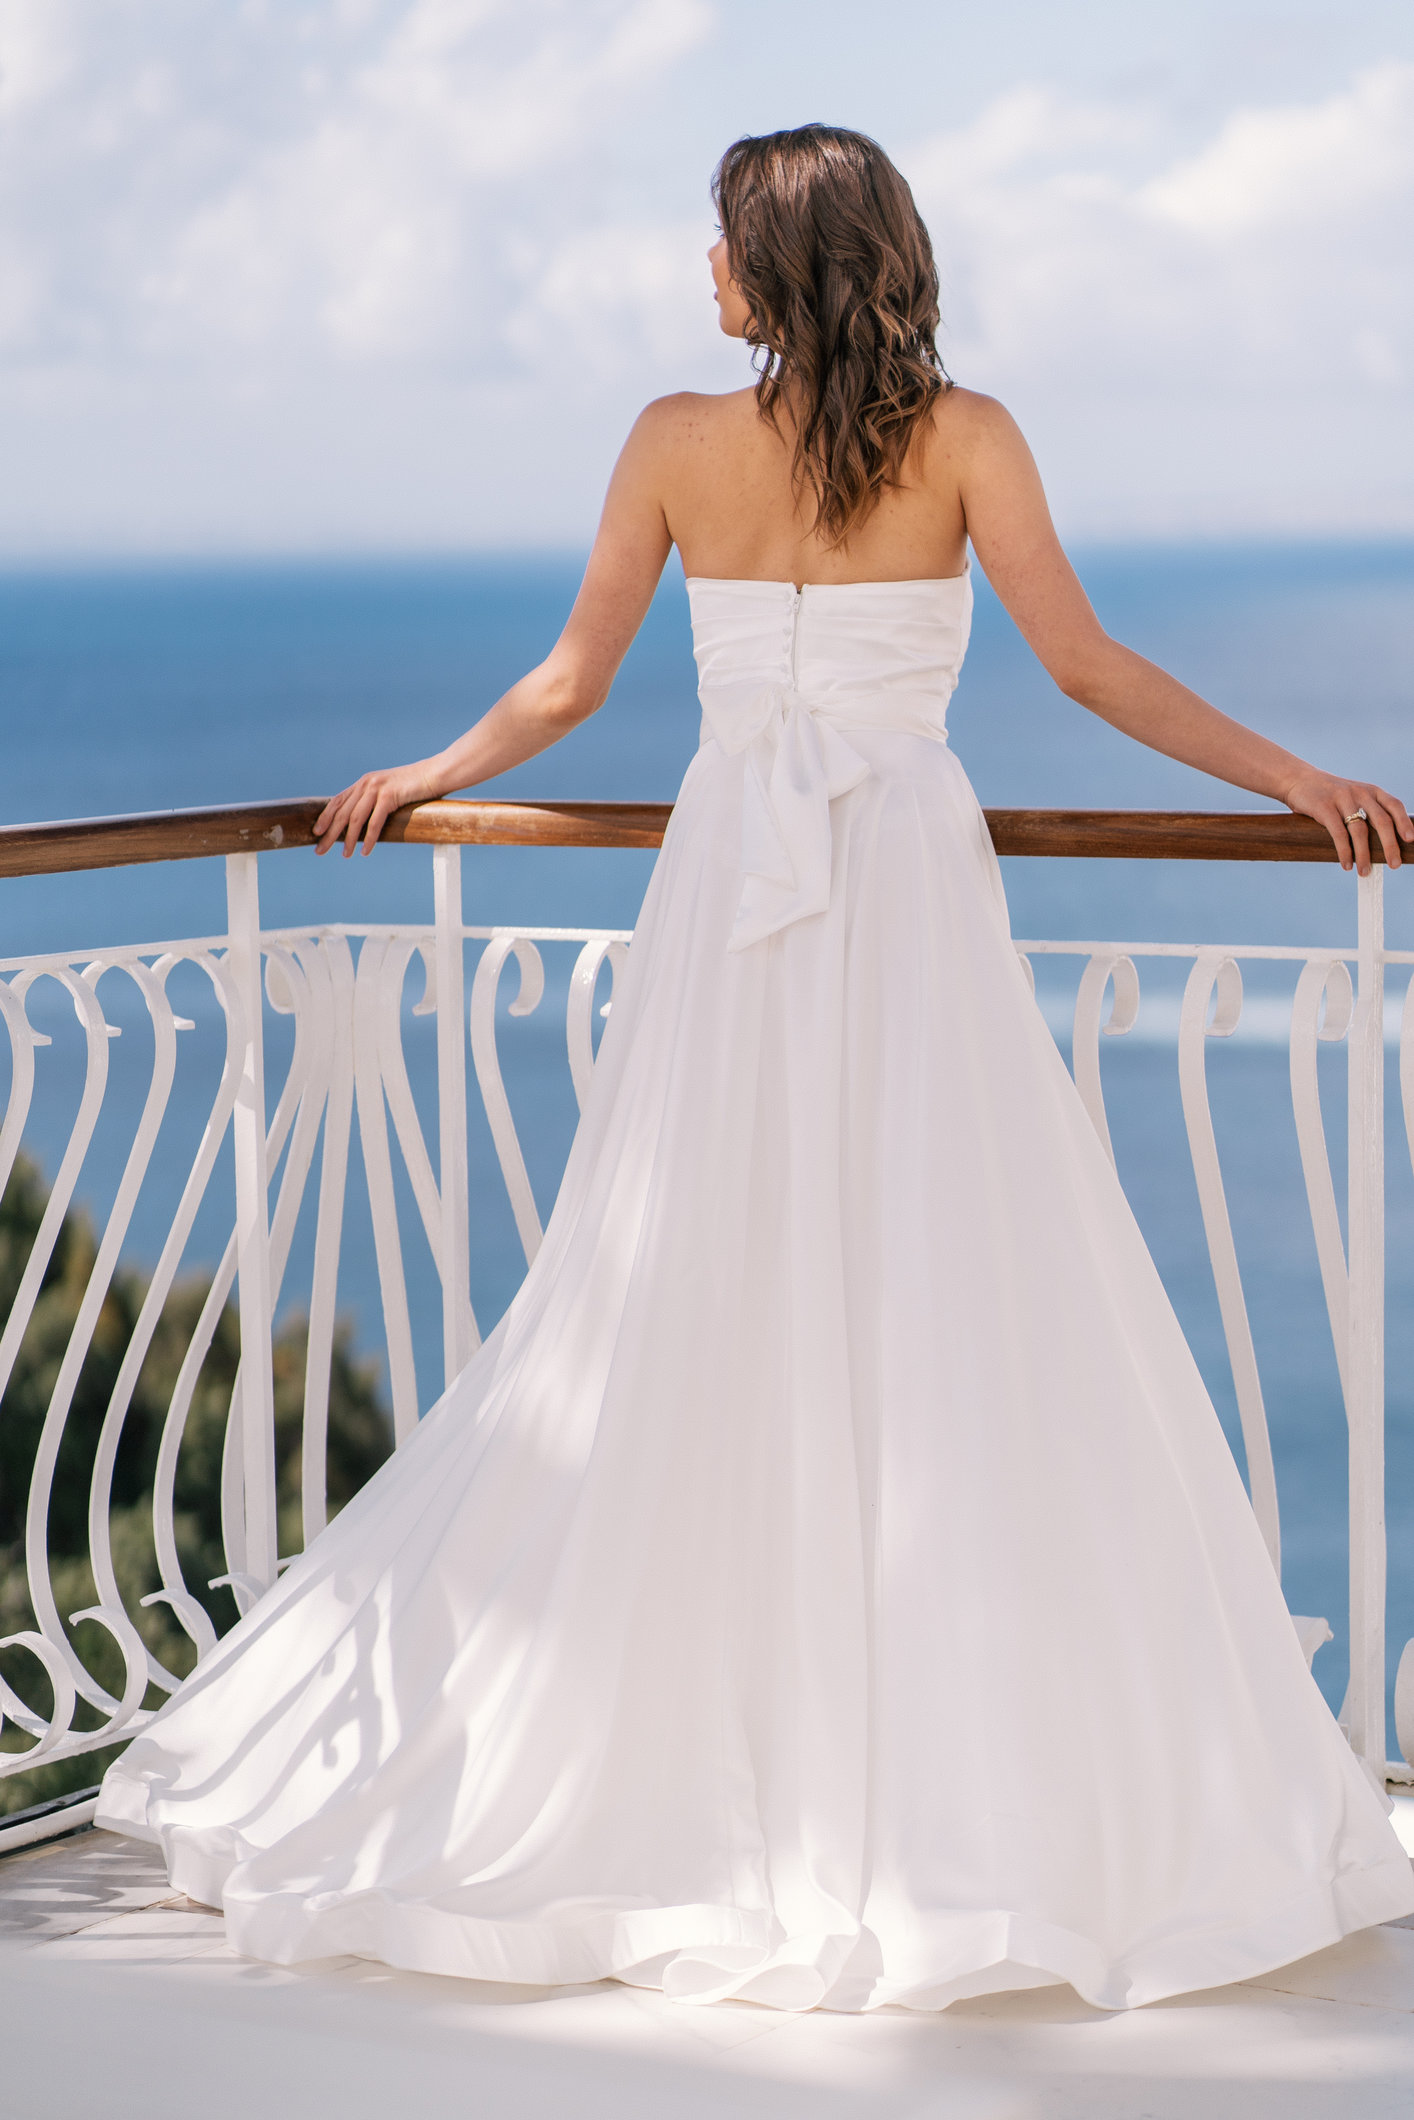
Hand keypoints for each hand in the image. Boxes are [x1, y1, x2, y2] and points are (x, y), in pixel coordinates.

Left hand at [314, 761, 440, 855]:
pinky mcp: (389, 796)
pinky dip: (369, 839)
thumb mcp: (390, 792)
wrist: (435, 774)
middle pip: (342, 812)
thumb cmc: (416, 787)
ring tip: (345, 855)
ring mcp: (377, 789)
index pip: (338, 801)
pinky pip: (374, 822)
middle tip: (320, 850)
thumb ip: (377, 801)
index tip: (316, 832)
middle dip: (329, 833)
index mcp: (364, 782)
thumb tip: (367, 822)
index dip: (325, 817)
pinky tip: (366, 851)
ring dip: (348, 839)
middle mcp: (366, 784)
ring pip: (355, 819)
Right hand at [1280, 771, 1413, 875]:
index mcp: (1371, 790)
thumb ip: (1367, 812)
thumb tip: (1383, 844)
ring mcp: (1342, 799)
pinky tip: (1346, 864)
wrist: (1299, 780)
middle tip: (1394, 864)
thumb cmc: (1330, 795)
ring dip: (1364, 855)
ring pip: (1360, 831)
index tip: (1410, 840)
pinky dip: (1344, 851)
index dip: (1404, 823)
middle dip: (1390, 845)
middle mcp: (1360, 792)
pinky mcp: (1324, 807)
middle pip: (1381, 821)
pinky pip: (1338, 833)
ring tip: (1364, 872)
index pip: (1394, 806)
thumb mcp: (1353, 796)